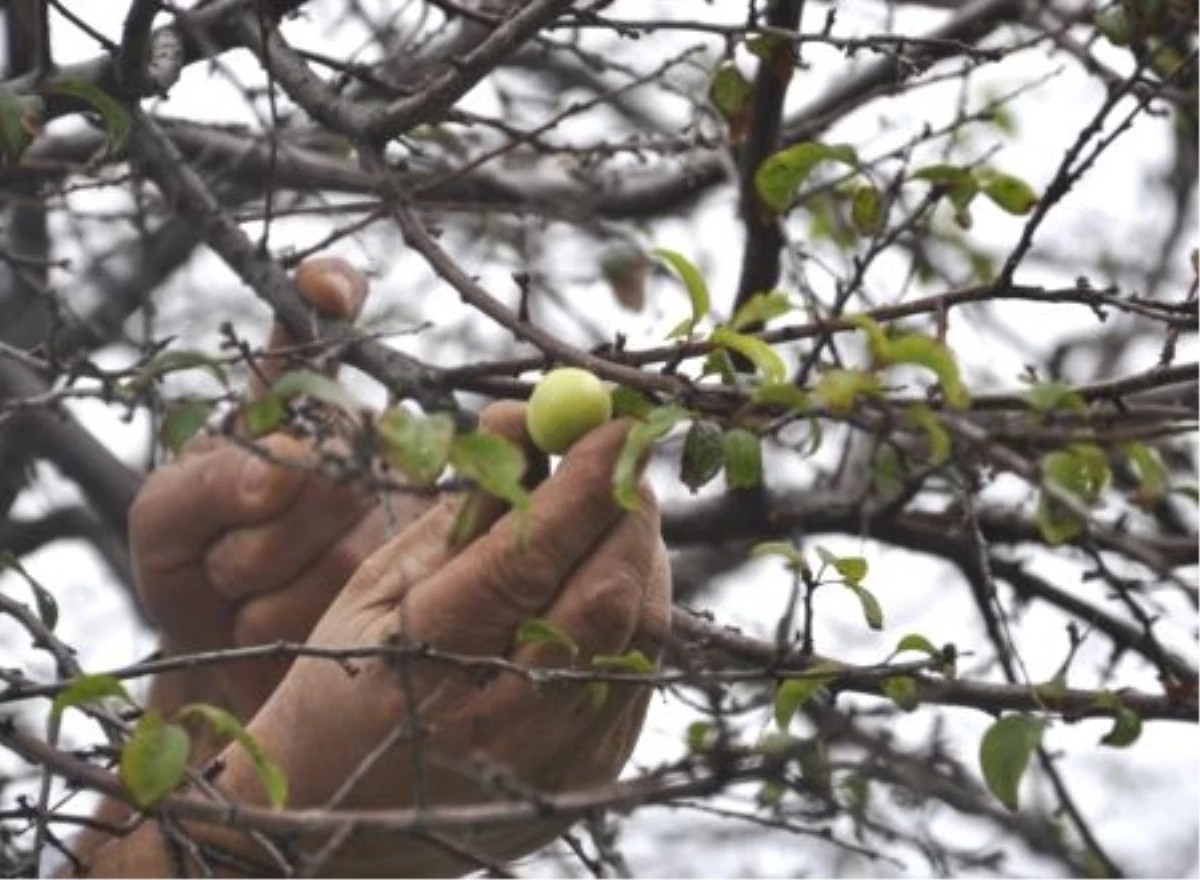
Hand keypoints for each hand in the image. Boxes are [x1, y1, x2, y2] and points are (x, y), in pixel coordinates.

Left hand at [129, 258, 416, 722]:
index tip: (328, 289)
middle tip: (224, 546)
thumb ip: (205, 483)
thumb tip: (277, 473)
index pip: (321, 329)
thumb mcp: (163, 518)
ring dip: (252, 580)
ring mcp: (392, 508)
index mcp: (296, 406)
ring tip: (247, 586)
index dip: (331, 294)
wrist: (222, 655)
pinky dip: (273, 620)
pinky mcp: (406, 579)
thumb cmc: (192, 563)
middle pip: (315, 466)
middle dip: (242, 526)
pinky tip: (277, 619)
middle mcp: (359, 441)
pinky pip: (322, 597)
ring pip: (320, 543)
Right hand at [207, 409, 670, 876]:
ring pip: (639, 630)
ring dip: (638, 551)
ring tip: (608, 513)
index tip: (618, 420)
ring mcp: (553, 757)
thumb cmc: (346, 676)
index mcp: (420, 660)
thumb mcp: (375, 585)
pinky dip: (635, 607)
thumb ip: (461, 509)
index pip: (526, 557)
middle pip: (603, 594)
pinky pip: (642, 668)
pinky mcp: (593, 774)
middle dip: (625, 507)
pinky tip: (603, 578)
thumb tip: (531, 426)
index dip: (582, 484)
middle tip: (621, 455)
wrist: (341, 821)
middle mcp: (496, 719)